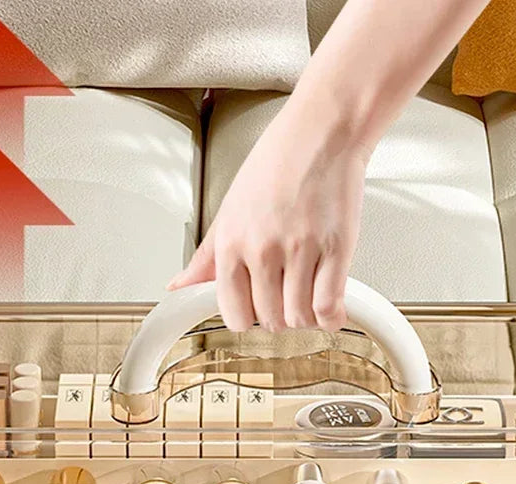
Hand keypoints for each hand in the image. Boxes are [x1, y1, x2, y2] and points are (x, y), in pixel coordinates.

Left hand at [168, 106, 369, 332]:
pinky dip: (331, 317)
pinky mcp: (335, 250)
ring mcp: (300, 251)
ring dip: (305, 317)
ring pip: (299, 317)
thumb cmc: (279, 162)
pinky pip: (328, 306)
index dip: (247, 318)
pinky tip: (330, 308)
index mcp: (232, 243)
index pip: (233, 313)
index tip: (257, 310)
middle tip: (287, 298)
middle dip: (279, 316)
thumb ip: (206, 257)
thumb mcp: (230, 208)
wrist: (323, 131)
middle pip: (269, 320)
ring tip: (308, 298)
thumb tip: (180, 286)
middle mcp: (263, 250)